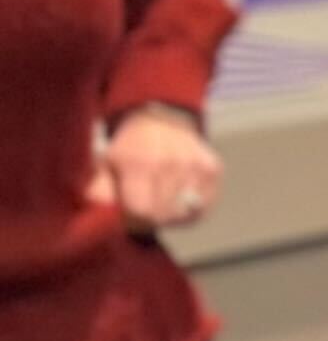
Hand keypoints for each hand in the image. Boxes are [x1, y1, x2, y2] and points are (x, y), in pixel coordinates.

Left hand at [90, 107, 221, 233]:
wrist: (162, 120)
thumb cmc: (130, 148)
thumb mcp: (106, 165)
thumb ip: (101, 193)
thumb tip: (103, 216)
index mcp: (141, 163)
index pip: (142, 211)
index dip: (133, 221)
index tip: (127, 216)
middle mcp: (172, 164)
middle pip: (163, 214)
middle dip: (150, 220)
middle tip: (142, 212)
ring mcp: (196, 166)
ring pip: (184, 214)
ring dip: (169, 216)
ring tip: (158, 205)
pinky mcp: (212, 170)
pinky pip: (203, 207)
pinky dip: (189, 212)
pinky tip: (176, 202)